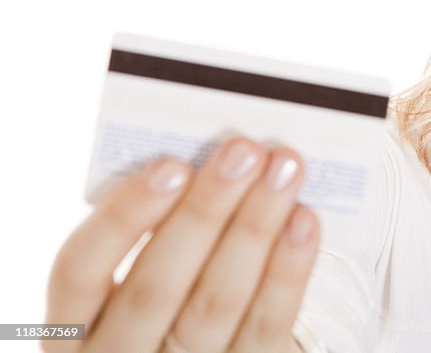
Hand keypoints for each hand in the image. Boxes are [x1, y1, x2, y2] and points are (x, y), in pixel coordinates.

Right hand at [44, 137, 319, 352]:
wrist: (203, 351)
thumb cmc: (166, 292)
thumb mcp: (135, 275)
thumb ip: (153, 230)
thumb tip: (210, 159)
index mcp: (74, 325)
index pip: (79, 272)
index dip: (123, 217)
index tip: (170, 164)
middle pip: (156, 287)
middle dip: (205, 211)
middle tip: (243, 150)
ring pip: (215, 301)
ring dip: (254, 227)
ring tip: (284, 171)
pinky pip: (266, 325)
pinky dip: (288, 270)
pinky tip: (303, 221)